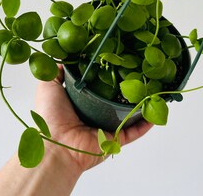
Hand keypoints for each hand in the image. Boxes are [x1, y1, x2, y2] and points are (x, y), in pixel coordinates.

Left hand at [35, 65, 152, 171]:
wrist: (56, 144)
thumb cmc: (50, 115)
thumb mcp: (48, 86)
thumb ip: (56, 72)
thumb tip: (65, 59)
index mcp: (80, 102)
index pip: (98, 86)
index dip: (107, 75)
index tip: (118, 61)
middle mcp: (94, 114)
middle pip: (115, 99)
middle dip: (126, 89)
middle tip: (139, 74)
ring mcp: (105, 127)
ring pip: (128, 115)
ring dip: (139, 104)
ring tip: (151, 90)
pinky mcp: (114, 140)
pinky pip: (134, 131)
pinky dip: (145, 123)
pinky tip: (154, 112)